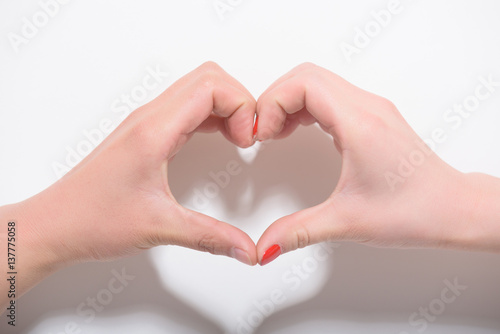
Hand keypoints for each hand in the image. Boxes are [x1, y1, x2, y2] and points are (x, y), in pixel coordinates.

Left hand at [1, 62, 257, 305]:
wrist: (55, 225)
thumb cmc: (91, 219)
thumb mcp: (160, 227)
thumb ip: (211, 237)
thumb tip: (247, 247)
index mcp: (153, 131)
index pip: (210, 87)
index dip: (241, 105)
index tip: (248, 139)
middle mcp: (149, 119)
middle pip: (208, 77)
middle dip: (239, 100)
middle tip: (248, 136)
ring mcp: (147, 123)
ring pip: (197, 88)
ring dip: (225, 106)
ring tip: (238, 138)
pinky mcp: (146, 133)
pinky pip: (186, 107)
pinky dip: (211, 115)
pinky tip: (219, 138)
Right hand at [255, 63, 499, 264]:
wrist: (454, 209)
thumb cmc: (416, 210)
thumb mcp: (347, 222)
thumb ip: (299, 231)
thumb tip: (265, 246)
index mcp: (360, 124)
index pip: (303, 84)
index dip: (272, 103)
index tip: (261, 134)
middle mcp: (367, 108)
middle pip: (306, 75)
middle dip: (275, 99)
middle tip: (262, 132)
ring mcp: (371, 109)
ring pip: (318, 82)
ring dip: (290, 101)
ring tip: (275, 133)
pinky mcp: (373, 118)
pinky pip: (330, 96)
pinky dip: (306, 107)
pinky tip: (297, 131)